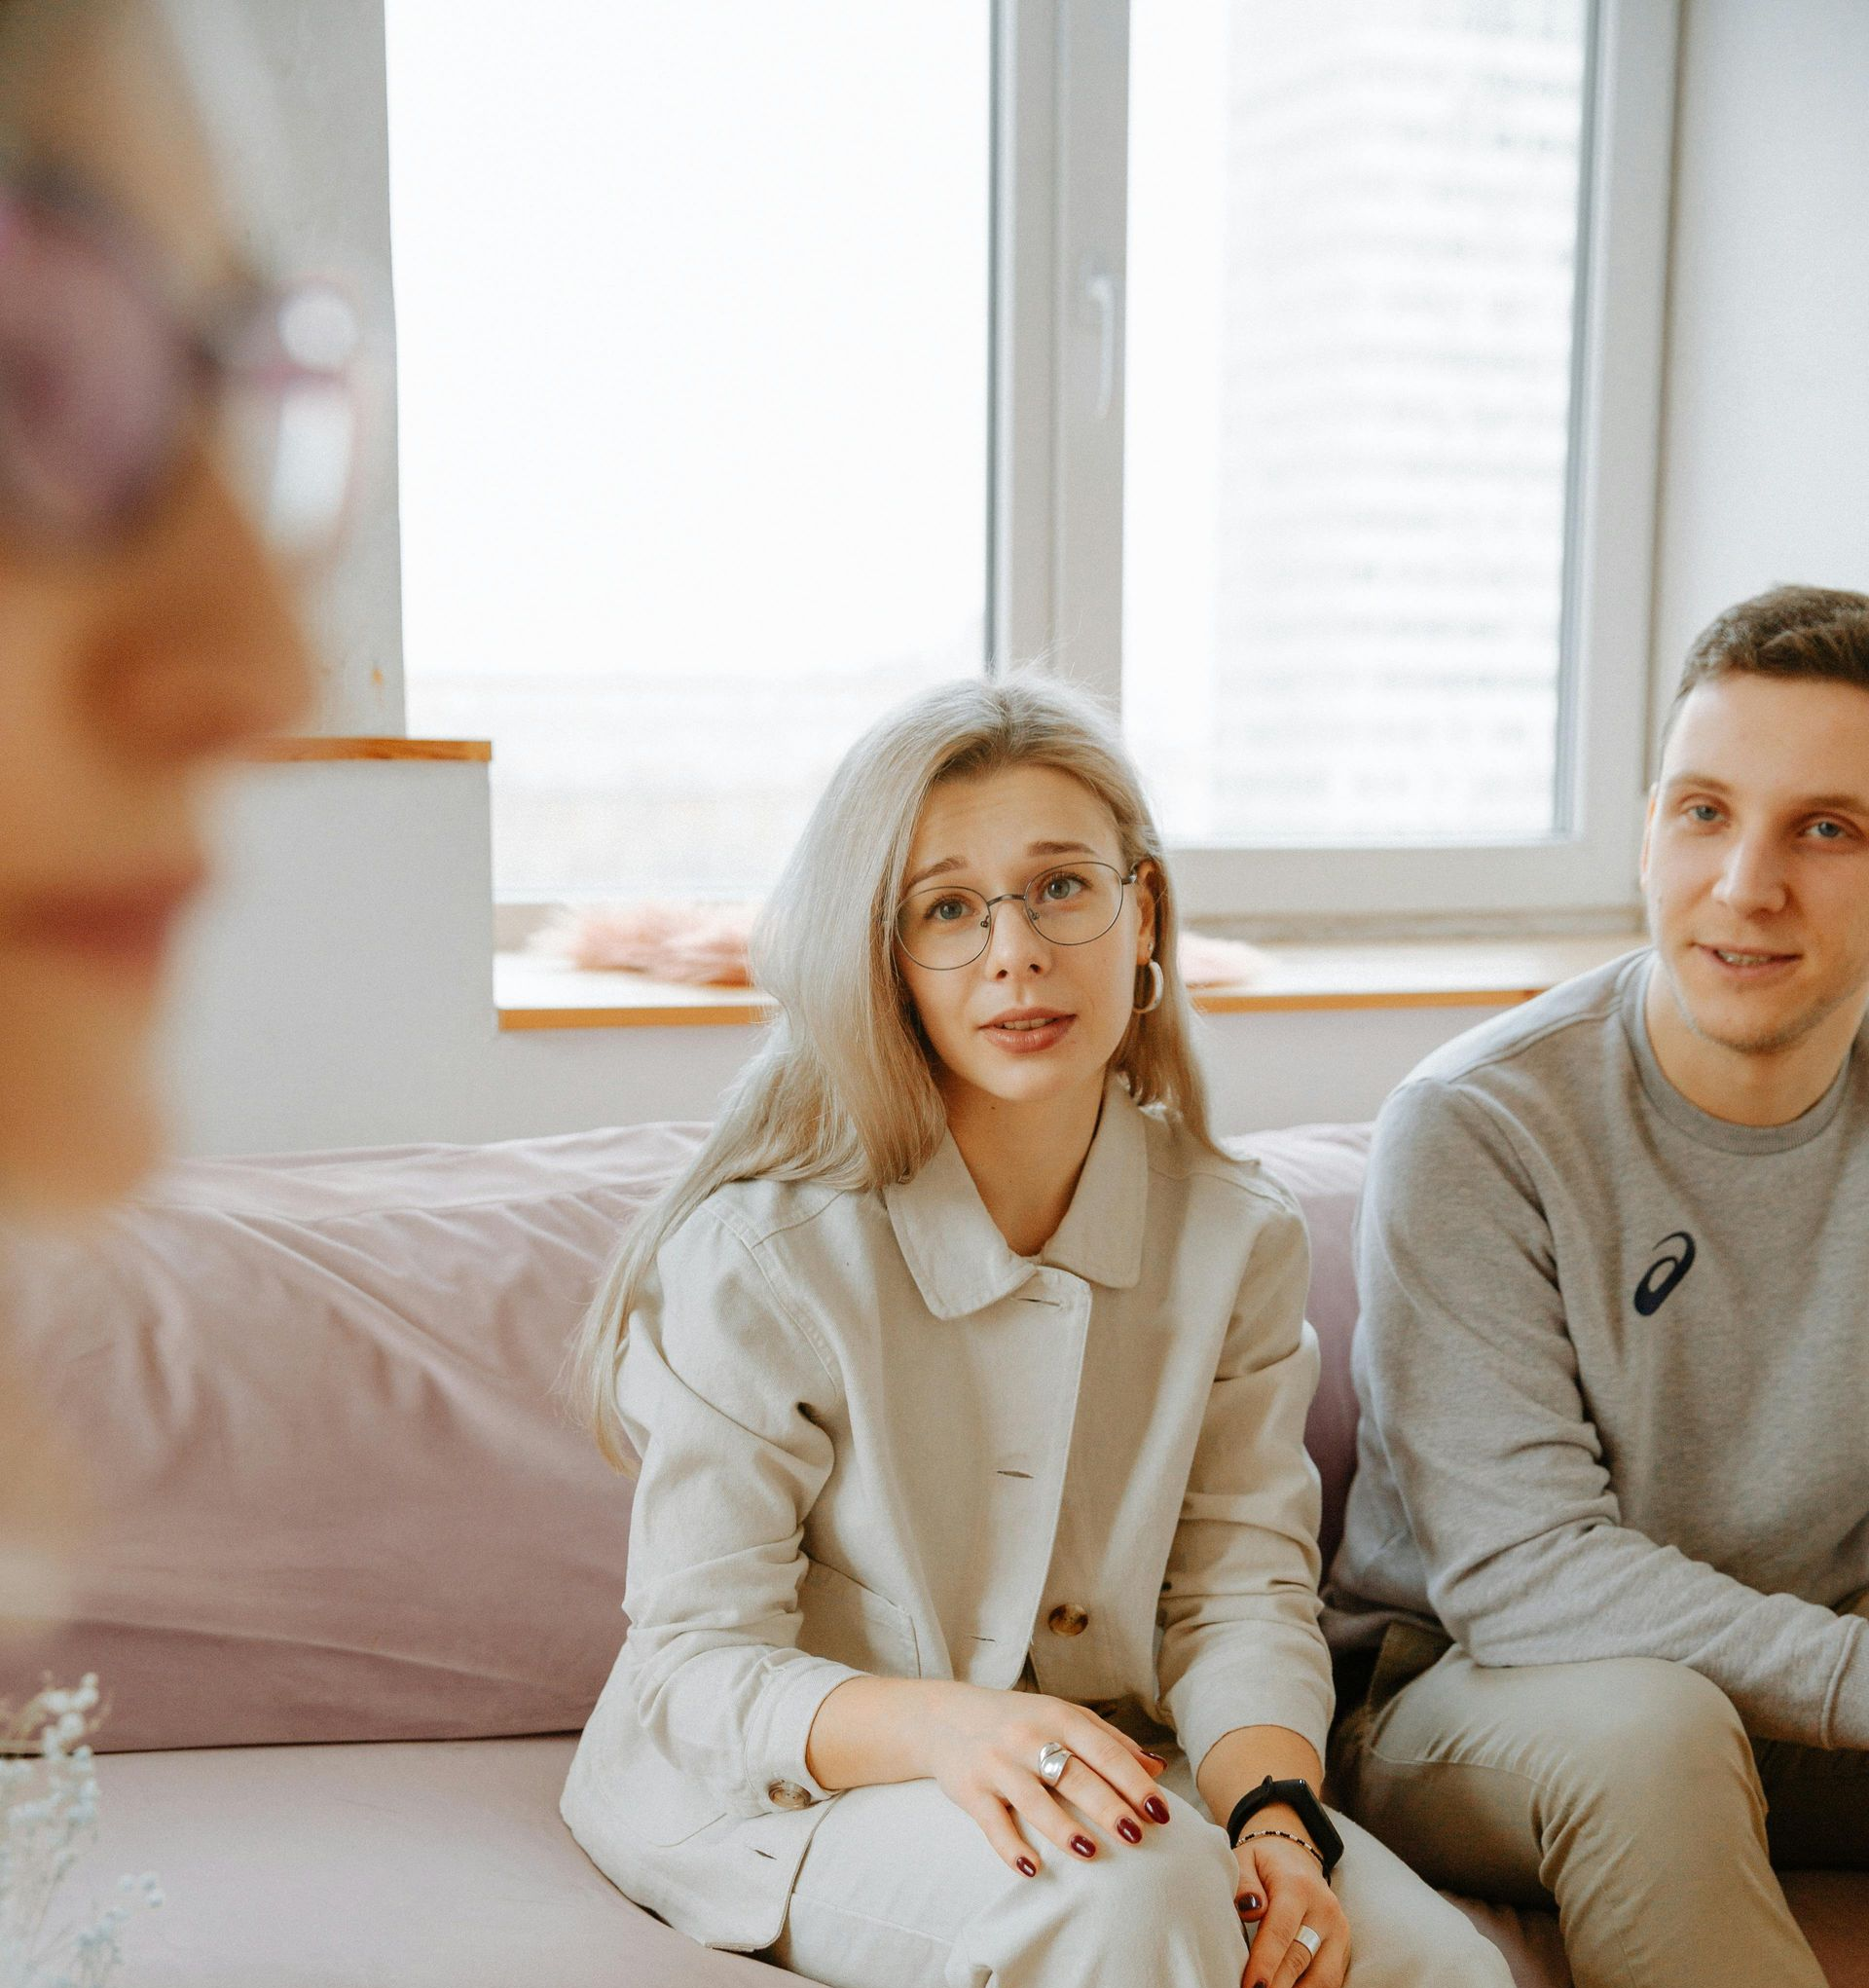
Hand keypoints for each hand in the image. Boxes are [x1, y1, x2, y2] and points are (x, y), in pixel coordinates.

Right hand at [915, 1681, 1171, 1874]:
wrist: (946, 1718)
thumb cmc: (1019, 1721)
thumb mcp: (1062, 1717)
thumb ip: (1109, 1741)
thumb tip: (1156, 1769)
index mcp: (1057, 1717)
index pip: (1103, 1751)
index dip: (1133, 1781)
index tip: (1160, 1811)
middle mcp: (1027, 1737)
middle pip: (1073, 1775)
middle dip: (1106, 1806)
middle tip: (1136, 1836)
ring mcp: (997, 1764)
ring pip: (1033, 1799)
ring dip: (1062, 1827)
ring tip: (1090, 1853)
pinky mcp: (970, 1790)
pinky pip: (992, 1822)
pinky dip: (1010, 1847)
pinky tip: (1032, 1868)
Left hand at [1235, 1832, 1347, 1987]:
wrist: (1297, 1856)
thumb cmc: (1265, 1863)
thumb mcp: (1246, 1859)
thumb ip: (1244, 1882)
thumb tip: (1250, 1909)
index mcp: (1297, 1886)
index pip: (1280, 1931)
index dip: (1265, 1963)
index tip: (1251, 1986)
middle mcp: (1325, 1910)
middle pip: (1301, 1960)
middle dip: (1278, 1985)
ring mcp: (1339, 1931)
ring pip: (1323, 1977)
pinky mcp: (1344, 1948)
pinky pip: (1331, 1980)